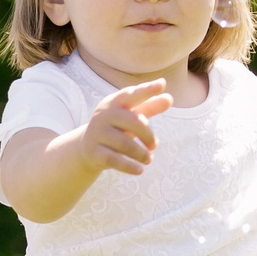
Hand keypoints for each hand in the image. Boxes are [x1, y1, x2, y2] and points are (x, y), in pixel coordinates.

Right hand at [55, 78, 172, 176]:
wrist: (87, 147)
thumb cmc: (116, 127)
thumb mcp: (132, 116)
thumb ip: (150, 107)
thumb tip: (169, 99)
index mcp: (114, 103)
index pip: (132, 94)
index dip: (147, 90)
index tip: (162, 84)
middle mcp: (104, 115)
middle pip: (133, 122)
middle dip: (148, 135)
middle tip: (155, 145)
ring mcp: (98, 134)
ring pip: (125, 144)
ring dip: (141, 154)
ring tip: (149, 159)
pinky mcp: (95, 152)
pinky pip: (115, 160)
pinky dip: (130, 166)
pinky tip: (140, 170)